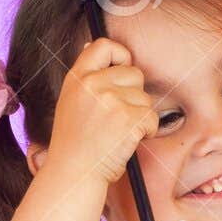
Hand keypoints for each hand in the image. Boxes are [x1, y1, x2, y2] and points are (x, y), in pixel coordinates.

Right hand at [44, 36, 160, 185]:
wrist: (73, 175)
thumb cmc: (74, 146)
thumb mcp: (70, 102)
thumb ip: (85, 78)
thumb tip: (93, 46)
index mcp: (77, 78)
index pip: (103, 45)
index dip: (120, 55)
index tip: (123, 70)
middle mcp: (93, 84)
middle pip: (134, 73)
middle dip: (134, 95)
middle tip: (120, 117)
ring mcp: (111, 100)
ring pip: (145, 98)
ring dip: (140, 116)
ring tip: (120, 133)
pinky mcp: (129, 118)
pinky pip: (152, 117)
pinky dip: (147, 132)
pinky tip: (129, 142)